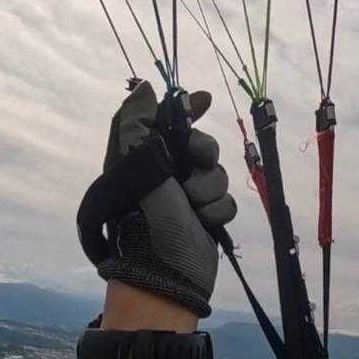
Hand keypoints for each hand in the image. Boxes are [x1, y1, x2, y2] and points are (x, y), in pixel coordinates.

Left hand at [91, 82, 236, 317]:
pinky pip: (227, 201)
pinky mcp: (207, 219)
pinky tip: (203, 222)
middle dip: (203, 154)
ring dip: (208, 188)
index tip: (204, 100)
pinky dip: (217, 211)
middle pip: (202, 146)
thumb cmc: (142, 215)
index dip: (187, 108)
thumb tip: (144, 87)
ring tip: (192, 205)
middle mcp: (166, 175)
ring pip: (219, 174)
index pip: (167, 122)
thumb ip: (136, 122)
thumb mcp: (131, 163)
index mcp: (143, 159)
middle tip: (194, 162)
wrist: (164, 271)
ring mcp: (188, 198)